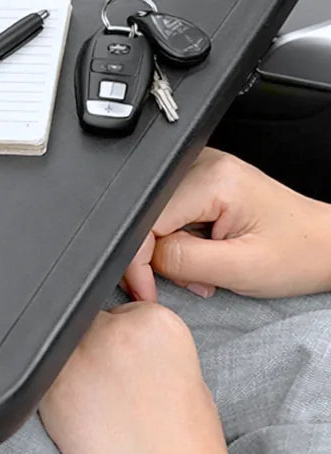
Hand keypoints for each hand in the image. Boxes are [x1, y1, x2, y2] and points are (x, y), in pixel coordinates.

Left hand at [40, 304, 278, 453]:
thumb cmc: (187, 444)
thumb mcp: (184, 371)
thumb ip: (145, 343)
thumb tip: (110, 335)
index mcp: (156, 320)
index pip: (123, 311)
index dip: (123, 345)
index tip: (128, 369)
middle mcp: (115, 328)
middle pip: (89, 322)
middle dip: (96, 351)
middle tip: (111, 390)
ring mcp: (80, 354)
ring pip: (64, 347)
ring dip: (74, 369)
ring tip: (99, 406)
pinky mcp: (52, 385)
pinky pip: (44, 375)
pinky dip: (58, 394)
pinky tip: (84, 419)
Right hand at [123, 148, 330, 302]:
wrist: (328, 245)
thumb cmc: (299, 254)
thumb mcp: (240, 269)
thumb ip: (182, 261)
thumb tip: (144, 258)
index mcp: (212, 178)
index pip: (147, 219)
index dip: (140, 260)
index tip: (147, 290)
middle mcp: (201, 164)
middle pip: (148, 217)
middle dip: (160, 257)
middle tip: (192, 279)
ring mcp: (200, 169)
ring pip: (155, 217)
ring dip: (172, 249)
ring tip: (207, 265)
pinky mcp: (201, 179)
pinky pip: (169, 214)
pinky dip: (180, 239)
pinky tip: (205, 246)